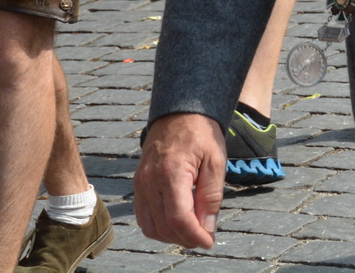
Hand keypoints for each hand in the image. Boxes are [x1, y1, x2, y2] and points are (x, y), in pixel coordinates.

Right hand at [133, 112, 223, 248]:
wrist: (179, 112)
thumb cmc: (201, 133)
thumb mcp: (216, 161)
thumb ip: (211, 196)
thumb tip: (208, 228)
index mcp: (171, 173)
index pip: (178, 218)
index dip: (194, 235)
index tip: (209, 242)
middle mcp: (150, 181)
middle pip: (163, 226)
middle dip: (185, 238)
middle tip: (205, 237)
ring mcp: (140, 183)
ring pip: (150, 226)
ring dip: (171, 236)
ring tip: (192, 232)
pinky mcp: (138, 184)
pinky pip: (143, 216)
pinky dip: (158, 226)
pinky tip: (177, 223)